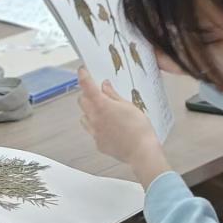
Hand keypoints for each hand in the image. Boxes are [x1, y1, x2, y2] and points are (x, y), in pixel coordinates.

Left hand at [77, 67, 171, 187]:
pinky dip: (97, 127)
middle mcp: (94, 118)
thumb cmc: (139, 129)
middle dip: (87, 95)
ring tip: (103, 112)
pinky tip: (109, 128)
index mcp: (102, 105)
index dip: (83, 76)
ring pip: (84, 117)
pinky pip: (92, 131)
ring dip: (89, 111)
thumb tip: (105, 86)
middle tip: (99, 94)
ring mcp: (95, 132)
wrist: (141, 152)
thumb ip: (114, 95)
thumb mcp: (129, 106)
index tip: (82, 71)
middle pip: (82, 101)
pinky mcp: (98, 143)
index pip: (87, 86)